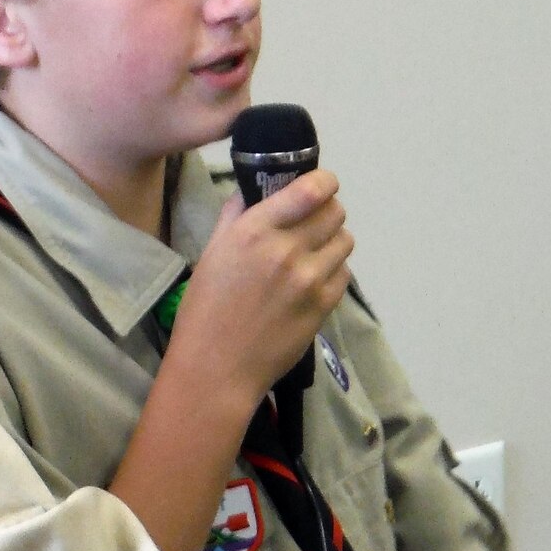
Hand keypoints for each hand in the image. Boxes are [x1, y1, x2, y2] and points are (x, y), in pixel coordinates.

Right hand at [169, 171, 353, 405]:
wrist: (217, 369)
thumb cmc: (205, 309)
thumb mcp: (212, 252)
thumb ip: (236, 215)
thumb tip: (254, 190)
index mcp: (255, 230)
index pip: (311, 189)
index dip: (324, 181)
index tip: (321, 184)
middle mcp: (287, 249)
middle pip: (335, 211)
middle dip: (327, 210)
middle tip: (312, 222)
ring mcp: (310, 279)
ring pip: (345, 240)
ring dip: (333, 240)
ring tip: (313, 253)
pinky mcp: (324, 306)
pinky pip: (345, 273)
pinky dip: (333, 270)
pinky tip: (313, 280)